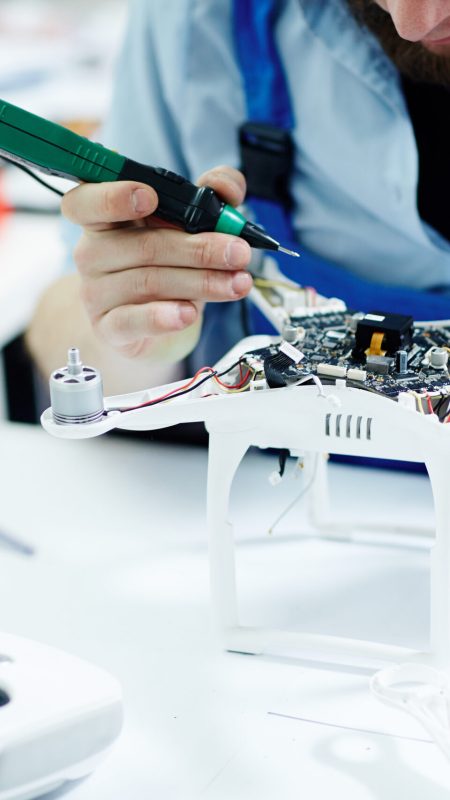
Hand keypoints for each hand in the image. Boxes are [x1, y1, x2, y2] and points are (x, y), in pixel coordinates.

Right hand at [61, 165, 252, 361]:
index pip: (85, 201)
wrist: (150, 328)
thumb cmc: (166, 269)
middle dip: (200, 248)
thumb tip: (227, 186)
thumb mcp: (188, 228)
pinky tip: (189, 313)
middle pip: (144, 246)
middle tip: (239, 252)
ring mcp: (96, 293)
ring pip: (149, 282)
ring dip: (202, 282)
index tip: (150, 197)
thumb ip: (209, 198)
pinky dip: (164, 317)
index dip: (113, 196)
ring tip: (238, 284)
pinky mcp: (108, 328)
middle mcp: (93, 253)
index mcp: (104, 218)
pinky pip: (132, 321)